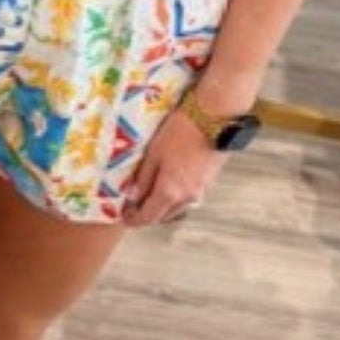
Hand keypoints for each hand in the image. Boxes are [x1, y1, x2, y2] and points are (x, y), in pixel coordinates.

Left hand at [122, 108, 225, 228]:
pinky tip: (170, 186)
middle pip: (163, 216)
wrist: (215, 119)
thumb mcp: (155, 152)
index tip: (124, 218)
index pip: (148, 216)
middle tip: (134, 207)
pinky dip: (175, 199)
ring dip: (162, 208)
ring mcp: (199, 192)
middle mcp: (185, 198)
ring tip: (150, 196)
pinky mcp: (208, 182)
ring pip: (176, 209)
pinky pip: (187, 199)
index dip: (135, 220)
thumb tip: (132, 196)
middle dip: (148, 215)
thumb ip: (144, 177)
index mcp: (169, 192)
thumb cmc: (180, 132)